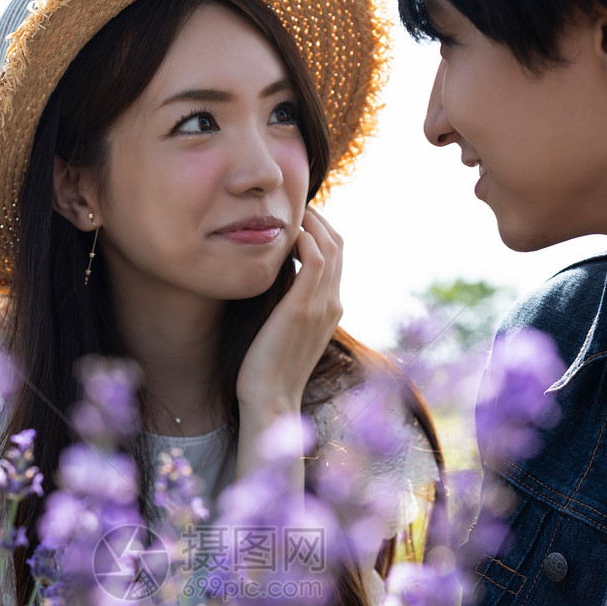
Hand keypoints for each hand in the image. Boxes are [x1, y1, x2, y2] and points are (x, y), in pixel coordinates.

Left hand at [235, 206, 342, 418]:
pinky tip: (287, 233)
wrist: (270, 400)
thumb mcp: (282, 330)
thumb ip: (286, 304)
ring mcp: (321, 306)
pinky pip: (314, 259)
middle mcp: (333, 304)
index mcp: (331, 309)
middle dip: (318, 219)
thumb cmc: (268, 370)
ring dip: (311, 222)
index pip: (336, 256)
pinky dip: (305, 239)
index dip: (320, 230)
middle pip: (339, 244)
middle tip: (293, 206)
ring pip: (330, 246)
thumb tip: (272, 278)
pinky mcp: (302, 308)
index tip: (296, 218)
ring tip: (289, 211)